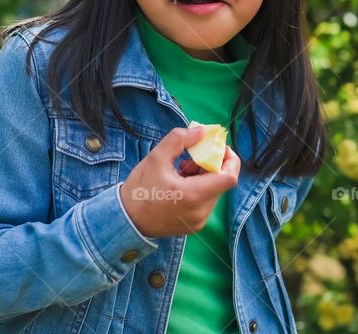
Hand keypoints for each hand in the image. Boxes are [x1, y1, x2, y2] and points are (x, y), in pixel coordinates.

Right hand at [120, 125, 239, 237]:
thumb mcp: (156, 157)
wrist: (127, 220)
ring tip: (181, 171)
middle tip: (190, 158)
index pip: (229, 178)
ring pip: (213, 192)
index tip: (219, 148)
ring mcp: (199, 221)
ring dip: (204, 178)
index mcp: (193, 195)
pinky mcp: (195, 226)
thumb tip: (201, 132)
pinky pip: (205, 203)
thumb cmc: (140, 188)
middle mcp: (201, 212)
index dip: (230, 159)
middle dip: (210, 166)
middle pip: (220, 183)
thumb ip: (179, 140)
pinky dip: (199, 190)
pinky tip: (180, 185)